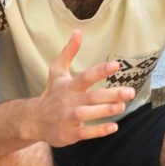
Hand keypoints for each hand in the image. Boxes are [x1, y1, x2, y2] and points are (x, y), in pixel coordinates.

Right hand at [37, 30, 135, 146]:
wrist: (34, 120)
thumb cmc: (51, 94)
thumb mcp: (57, 72)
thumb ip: (68, 53)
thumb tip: (78, 32)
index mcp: (69, 86)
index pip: (86, 77)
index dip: (100, 71)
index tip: (116, 65)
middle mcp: (69, 101)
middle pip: (92, 96)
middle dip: (111, 94)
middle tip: (130, 92)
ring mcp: (69, 118)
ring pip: (88, 114)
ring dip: (106, 110)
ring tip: (122, 106)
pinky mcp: (70, 133)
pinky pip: (86, 132)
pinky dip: (99, 131)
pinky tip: (113, 127)